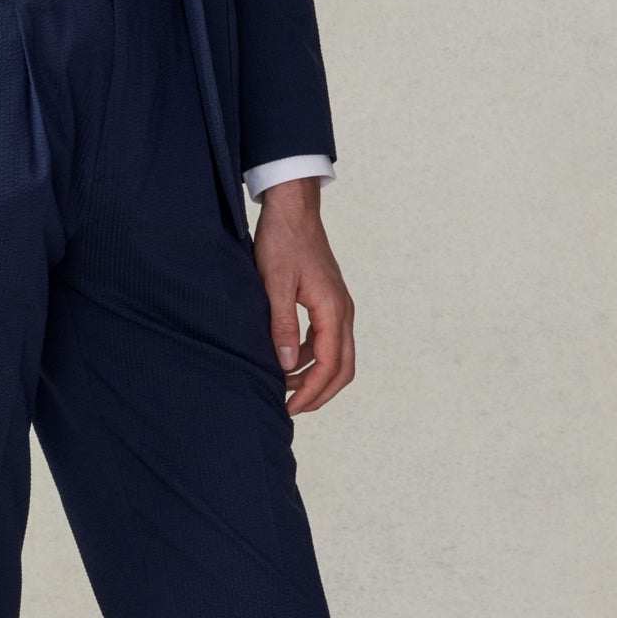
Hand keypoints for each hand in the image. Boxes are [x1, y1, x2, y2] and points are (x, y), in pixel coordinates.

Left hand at [251, 177, 353, 414]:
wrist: (293, 209)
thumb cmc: (283, 241)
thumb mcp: (274, 284)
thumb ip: (281, 326)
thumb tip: (286, 366)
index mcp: (332, 310)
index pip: (329, 365)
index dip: (310, 391)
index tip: (289, 407)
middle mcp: (342, 311)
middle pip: (342, 367)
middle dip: (320, 392)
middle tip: (292, 408)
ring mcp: (338, 305)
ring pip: (336, 354)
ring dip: (314, 375)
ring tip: (285, 388)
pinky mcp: (328, 300)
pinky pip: (326, 339)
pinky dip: (310, 356)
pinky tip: (286, 360)